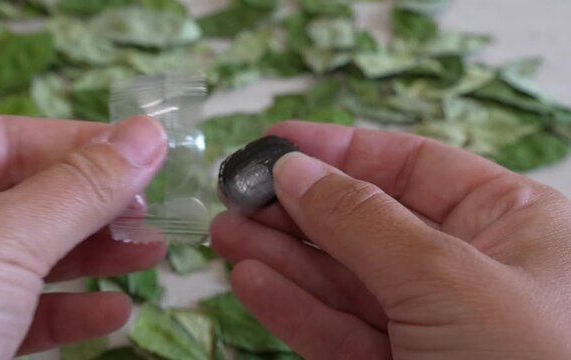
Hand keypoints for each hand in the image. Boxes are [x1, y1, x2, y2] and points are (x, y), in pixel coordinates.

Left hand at [0, 116, 166, 358]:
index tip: (146, 156)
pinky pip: (19, 314)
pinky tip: (113, 312)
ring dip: (96, 256)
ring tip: (151, 252)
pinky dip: (70, 312)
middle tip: (152, 212)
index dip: (82, 144)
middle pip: (27, 197)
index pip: (9, 139)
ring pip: (29, 256)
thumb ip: (81, 186)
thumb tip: (147, 134)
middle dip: (96, 206)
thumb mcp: (4, 240)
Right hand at [211, 121, 570, 358]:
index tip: (277, 141)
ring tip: (225, 232)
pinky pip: (340, 333)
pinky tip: (251, 280)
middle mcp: (469, 269)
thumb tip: (295, 170)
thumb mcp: (448, 277)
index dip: (340, 150)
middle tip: (236, 192)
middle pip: (366, 221)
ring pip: (344, 280)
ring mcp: (431, 325)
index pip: (411, 165)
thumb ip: (363, 220)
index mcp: (509, 222)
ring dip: (281, 256)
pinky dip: (293, 309)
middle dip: (298, 207)